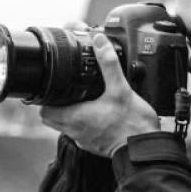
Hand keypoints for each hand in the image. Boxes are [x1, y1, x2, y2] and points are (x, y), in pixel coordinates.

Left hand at [40, 34, 159, 156]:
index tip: (52, 88)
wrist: (146, 149)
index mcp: (75, 118)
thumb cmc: (132, 125)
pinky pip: (81, 133)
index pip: (44, 112)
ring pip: (65, 127)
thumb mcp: (120, 89)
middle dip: (55, 104)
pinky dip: (83, 123)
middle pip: (52, 119)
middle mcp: (76, 132)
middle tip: (65, 91)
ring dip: (68, 114)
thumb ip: (108, 64)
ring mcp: (84, 140)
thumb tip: (99, 42)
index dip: (44, 99)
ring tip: (81, 100)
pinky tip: (97, 114)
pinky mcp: (95, 145)